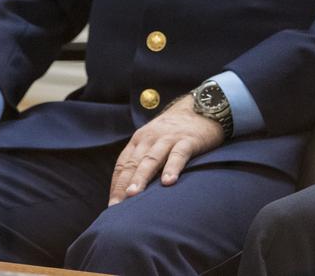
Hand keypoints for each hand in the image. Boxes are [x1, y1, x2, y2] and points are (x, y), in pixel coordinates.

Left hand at [108, 95, 222, 206]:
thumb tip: (132, 190)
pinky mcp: (188, 140)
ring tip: (133, 195)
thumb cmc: (176, 131)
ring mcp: (169, 138)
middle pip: (133, 164)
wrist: (202, 108)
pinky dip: (172, 168)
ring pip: (151, 159)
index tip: (112, 206)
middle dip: (123, 185)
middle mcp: (150, 138)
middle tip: (117, 206)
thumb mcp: (155, 141)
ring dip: (141, 177)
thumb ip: (144, 159)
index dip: (116, 185)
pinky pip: (179, 155)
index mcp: (139, 140)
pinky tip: (168, 182)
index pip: (122, 165)